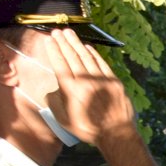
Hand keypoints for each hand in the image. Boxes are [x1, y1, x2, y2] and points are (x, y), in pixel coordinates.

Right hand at [40, 28, 138, 148]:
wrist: (116, 133)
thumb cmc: (88, 129)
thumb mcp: (64, 120)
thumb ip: (54, 102)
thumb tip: (53, 89)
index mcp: (71, 89)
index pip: (60, 64)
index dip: (54, 50)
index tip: (49, 40)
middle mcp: (85, 80)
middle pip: (72, 56)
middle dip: (63, 42)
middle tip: (57, 31)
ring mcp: (101, 79)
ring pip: (86, 57)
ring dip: (76, 44)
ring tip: (69, 33)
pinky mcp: (114, 81)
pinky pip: (101, 63)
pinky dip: (93, 54)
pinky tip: (87, 47)